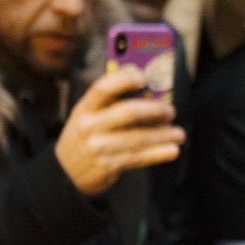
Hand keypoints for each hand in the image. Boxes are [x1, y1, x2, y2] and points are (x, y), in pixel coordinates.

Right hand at [55, 68, 185, 196]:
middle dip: (155, 110)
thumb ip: (111, 98)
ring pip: (138, 138)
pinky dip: (158, 154)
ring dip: (163, 135)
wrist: (66, 171)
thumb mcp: (89, 114)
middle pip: (127, 112)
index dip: (123, 80)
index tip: (143, 77)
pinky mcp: (108, 165)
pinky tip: (172, 150)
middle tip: (170, 111)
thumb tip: (137, 72)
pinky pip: (138, 158)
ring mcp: (98, 147)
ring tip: (179, 134)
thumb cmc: (87, 134)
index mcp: (85, 108)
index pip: (102, 89)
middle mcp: (89, 126)